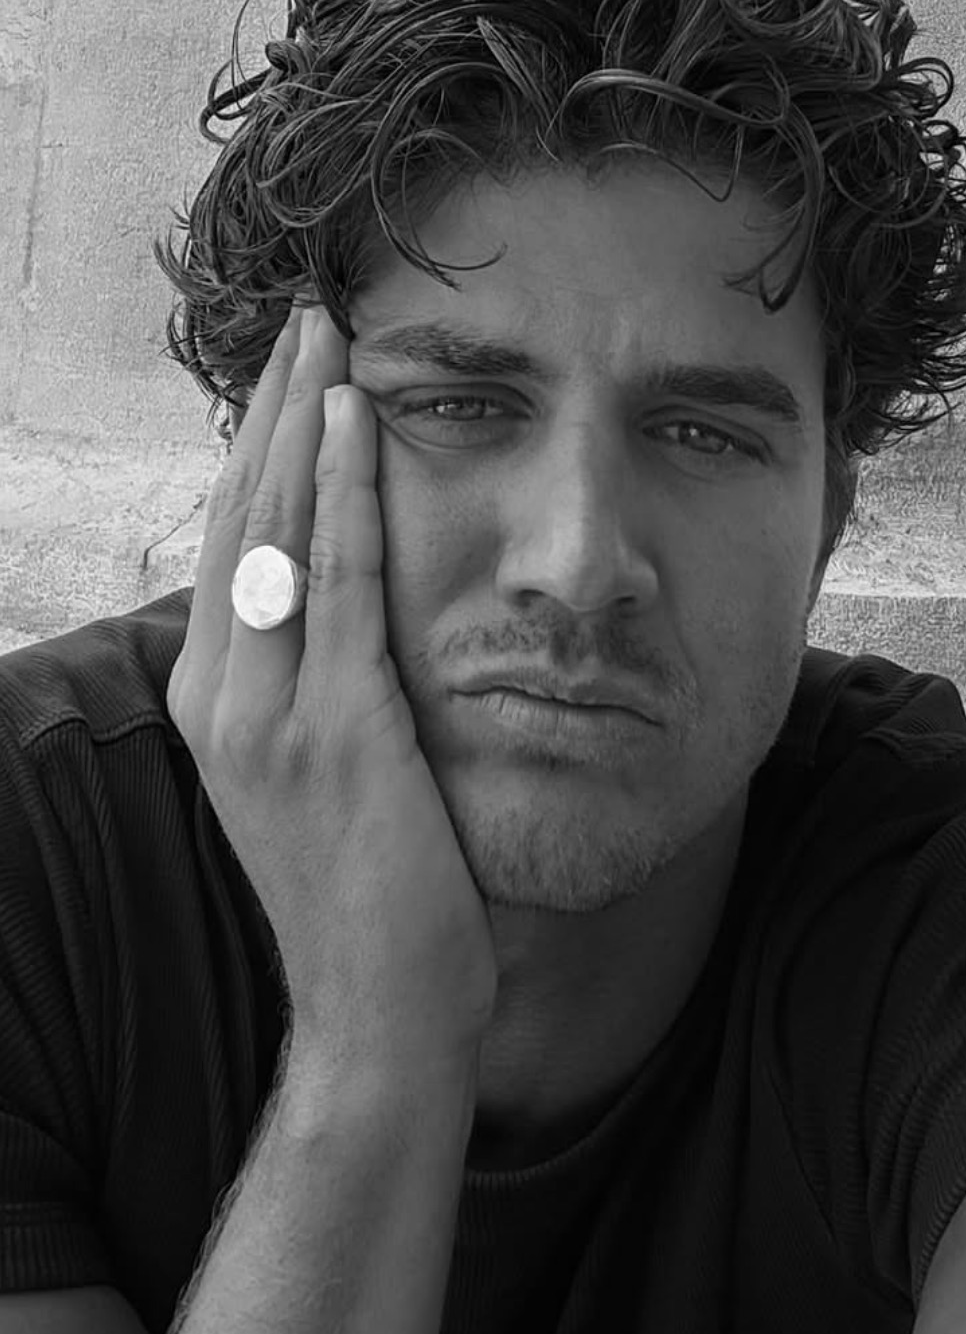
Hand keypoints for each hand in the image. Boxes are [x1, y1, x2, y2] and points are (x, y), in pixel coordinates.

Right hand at [167, 302, 497, 1091]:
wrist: (382, 1013)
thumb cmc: (368, 892)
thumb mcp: (319, 771)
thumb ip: (314, 683)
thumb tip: (343, 604)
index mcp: (216, 702)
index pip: (230, 543)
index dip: (258, 449)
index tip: (293, 373)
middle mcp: (224, 697)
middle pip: (241, 516)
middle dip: (275, 409)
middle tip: (310, 319)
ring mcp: (269, 714)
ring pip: (277, 530)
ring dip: (305, 422)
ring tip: (329, 336)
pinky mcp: (334, 729)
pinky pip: (336, 581)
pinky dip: (343, 492)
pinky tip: (354, 422)